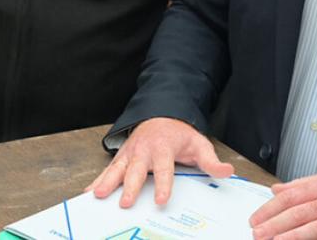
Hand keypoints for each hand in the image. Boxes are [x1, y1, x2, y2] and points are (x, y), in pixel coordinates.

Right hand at [86, 117, 233, 207]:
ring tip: (97, 195)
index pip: (164, 169)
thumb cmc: (180, 134)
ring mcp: (130, 153)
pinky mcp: (121, 157)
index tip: (163, 200)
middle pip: (136, 171)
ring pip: (117, 169)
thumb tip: (227, 171)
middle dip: (130, 187)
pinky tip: (89, 192)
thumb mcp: (199, 144)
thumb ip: (211, 161)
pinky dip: (97, 180)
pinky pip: (108, 169)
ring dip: (106, 182)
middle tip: (125, 202)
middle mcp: (143, 150)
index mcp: (163, 148)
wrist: (161, 114)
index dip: (164, 185)